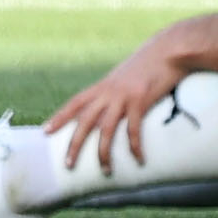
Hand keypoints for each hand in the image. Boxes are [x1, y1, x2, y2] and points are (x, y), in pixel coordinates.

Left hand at [45, 36, 185, 172]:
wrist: (171, 48)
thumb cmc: (152, 59)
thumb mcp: (128, 72)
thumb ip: (117, 86)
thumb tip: (113, 99)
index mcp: (105, 84)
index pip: (75, 102)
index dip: (59, 117)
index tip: (46, 131)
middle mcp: (109, 91)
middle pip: (85, 121)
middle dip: (74, 143)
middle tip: (68, 164)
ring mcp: (124, 96)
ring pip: (105, 129)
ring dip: (103, 152)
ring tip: (104, 170)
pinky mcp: (141, 100)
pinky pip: (133, 129)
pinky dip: (134, 146)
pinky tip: (139, 159)